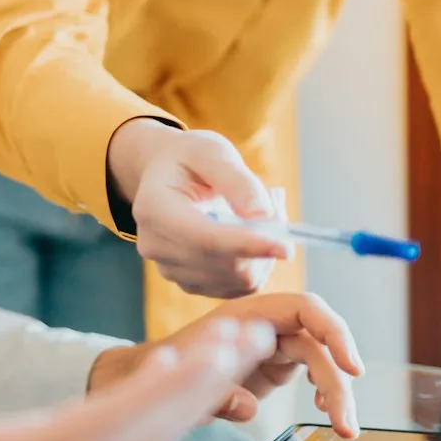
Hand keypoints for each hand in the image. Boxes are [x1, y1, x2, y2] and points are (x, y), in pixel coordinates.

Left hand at [89, 293, 362, 436]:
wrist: (154, 377)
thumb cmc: (166, 373)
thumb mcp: (185, 388)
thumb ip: (216, 396)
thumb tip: (246, 406)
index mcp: (245, 315)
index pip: (305, 309)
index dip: (334, 333)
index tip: (351, 368)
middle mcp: (264, 324)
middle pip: (320, 343)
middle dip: (339, 382)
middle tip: (346, 424)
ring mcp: (272, 343)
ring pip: (321, 361)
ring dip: (337, 394)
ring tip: (343, 427)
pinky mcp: (275, 363)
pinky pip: (313, 372)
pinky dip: (325, 392)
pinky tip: (324, 412)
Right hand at [107, 117, 287, 296]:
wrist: (164, 174)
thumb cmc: (189, 159)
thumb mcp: (213, 152)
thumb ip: (239, 182)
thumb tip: (264, 217)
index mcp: (153, 208)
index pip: (204, 239)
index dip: (247, 245)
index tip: (286, 247)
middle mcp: (153, 245)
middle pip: (223, 265)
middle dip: (262, 246)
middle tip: (278, 212)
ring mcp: (167, 268)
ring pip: (235, 280)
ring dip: (262, 257)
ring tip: (261, 222)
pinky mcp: (186, 282)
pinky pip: (236, 287)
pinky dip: (254, 267)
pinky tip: (252, 241)